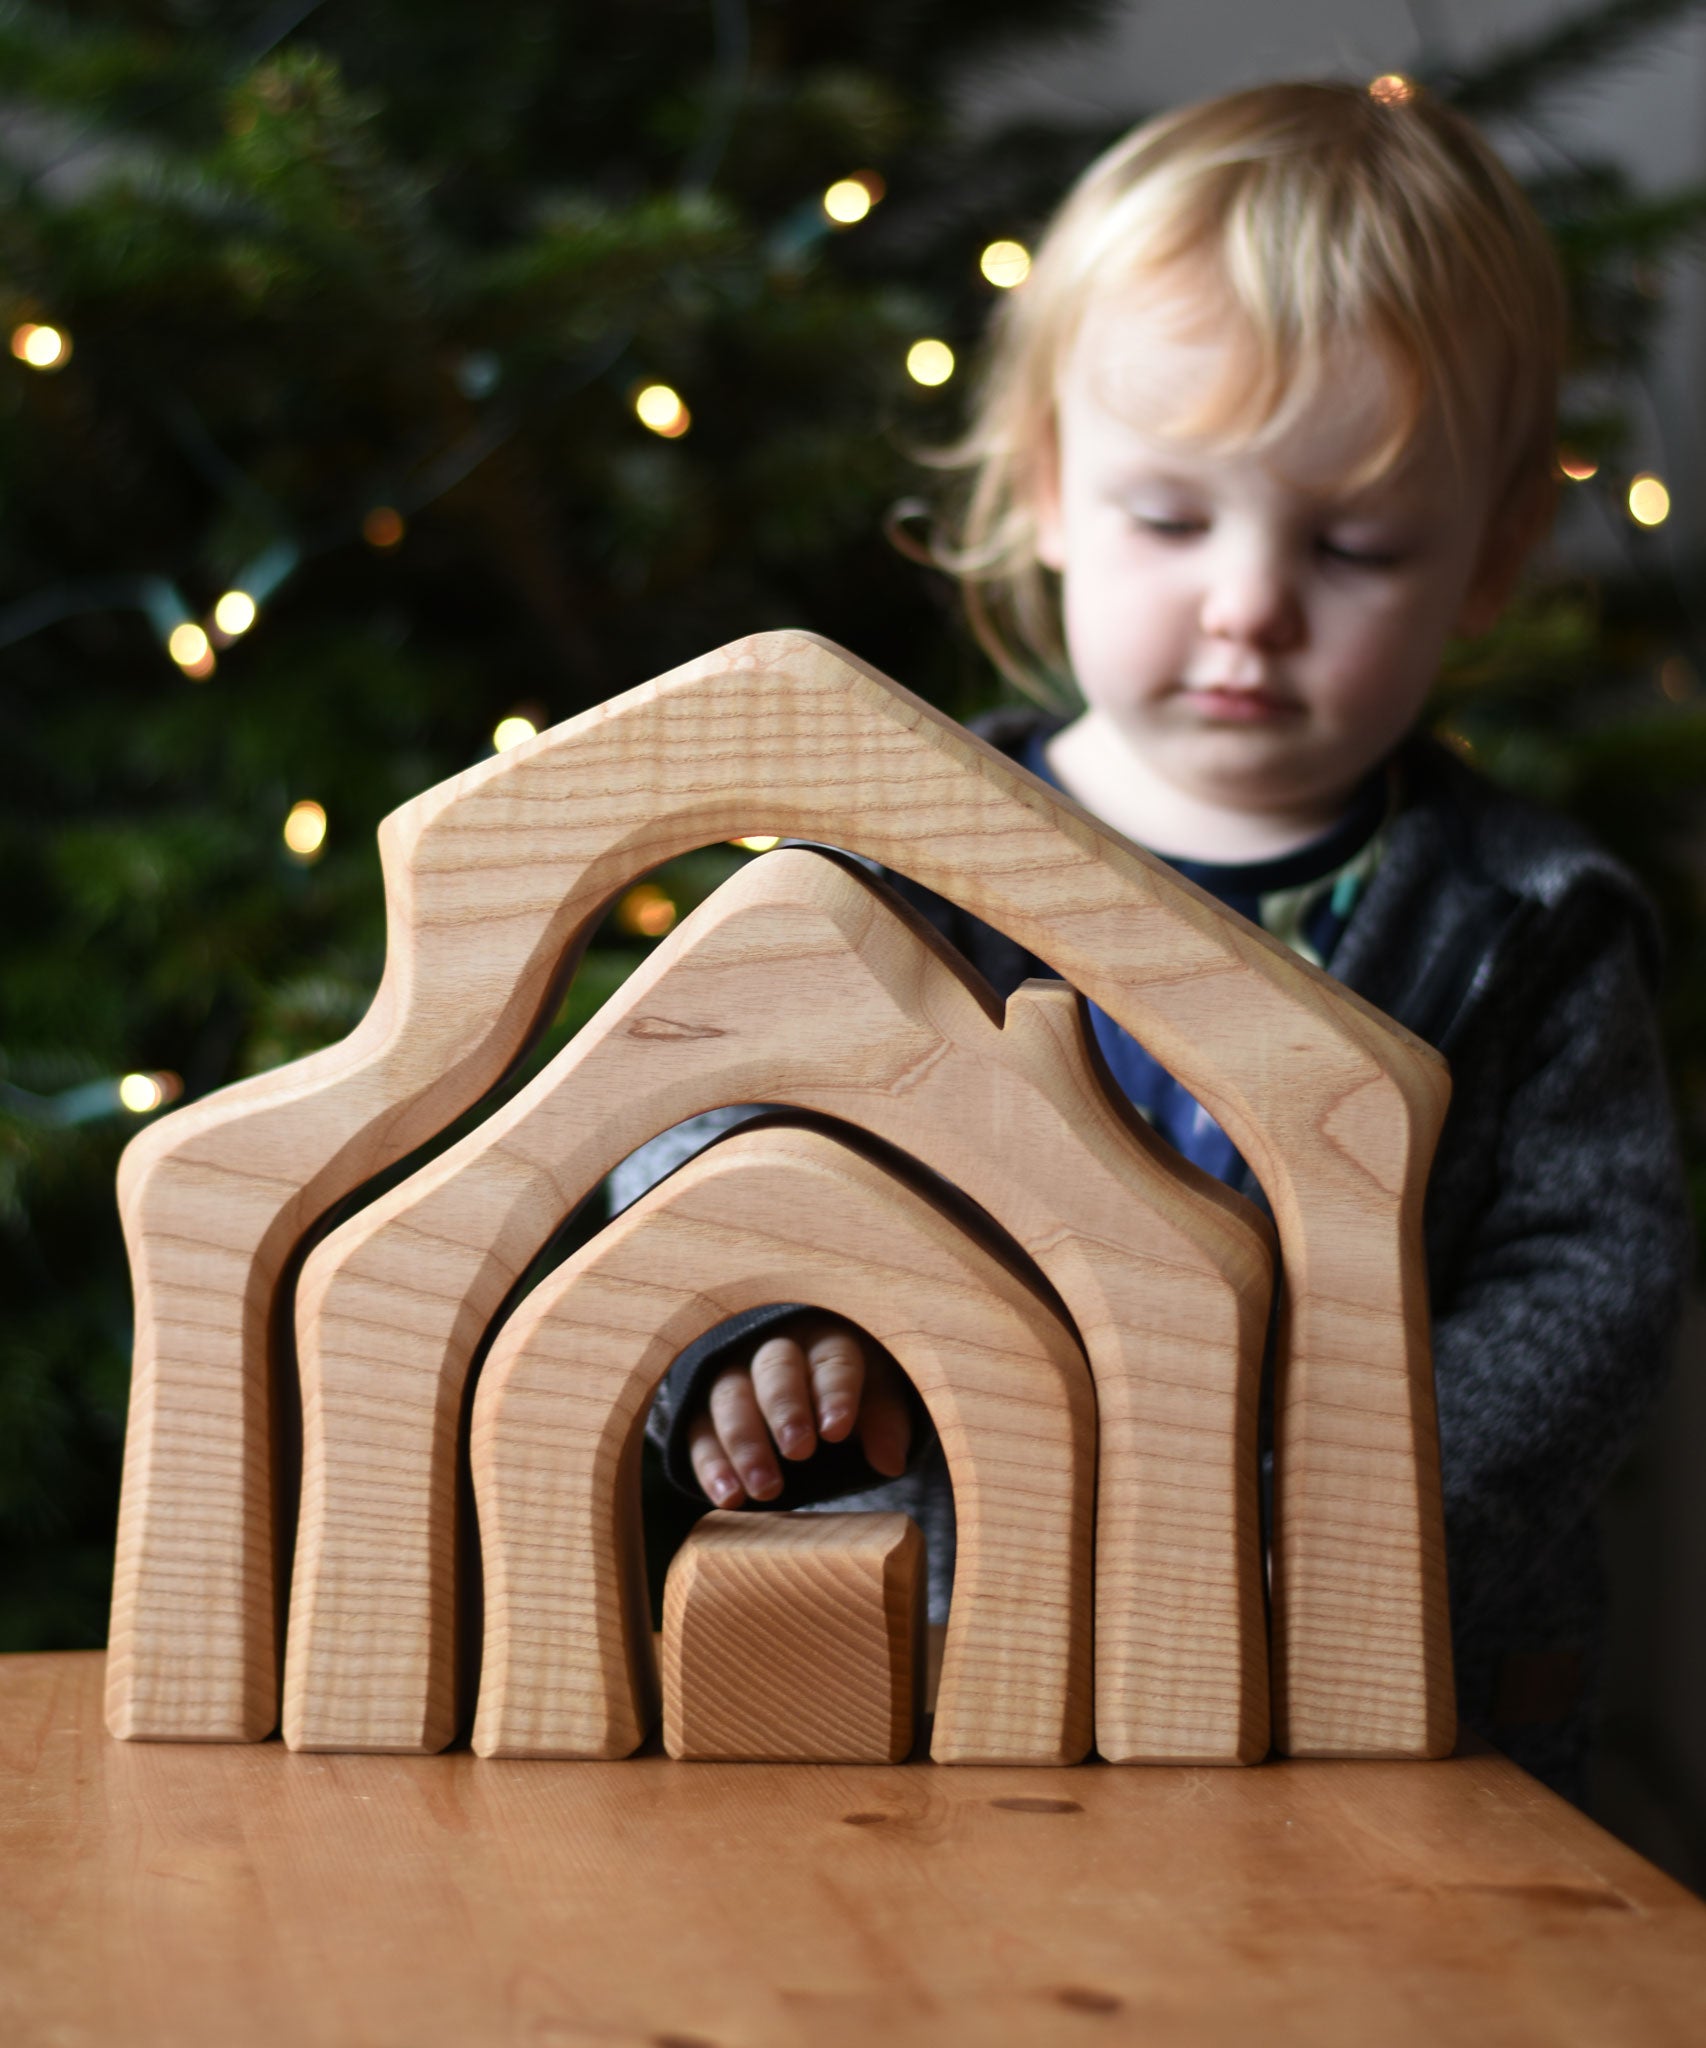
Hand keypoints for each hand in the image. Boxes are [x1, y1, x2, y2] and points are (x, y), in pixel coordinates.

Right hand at [686, 1314, 911, 1506]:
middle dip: (785, 1409)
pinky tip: (728, 1498)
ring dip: (745, 1444)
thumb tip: (891, 1461)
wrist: (802, 1395)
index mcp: (826, 1343)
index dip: (834, 1393)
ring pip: (730, 1397)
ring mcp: (733, 1377)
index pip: (831, 1359)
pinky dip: (711, 1467)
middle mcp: (774, 1351)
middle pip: (774, 1368)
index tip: (836, 1430)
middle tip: (798, 1452)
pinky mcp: (702, 1411)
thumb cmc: (845, 1395)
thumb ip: (885, 1425)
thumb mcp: (876, 1402)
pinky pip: (699, 1433)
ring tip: (765, 1489)